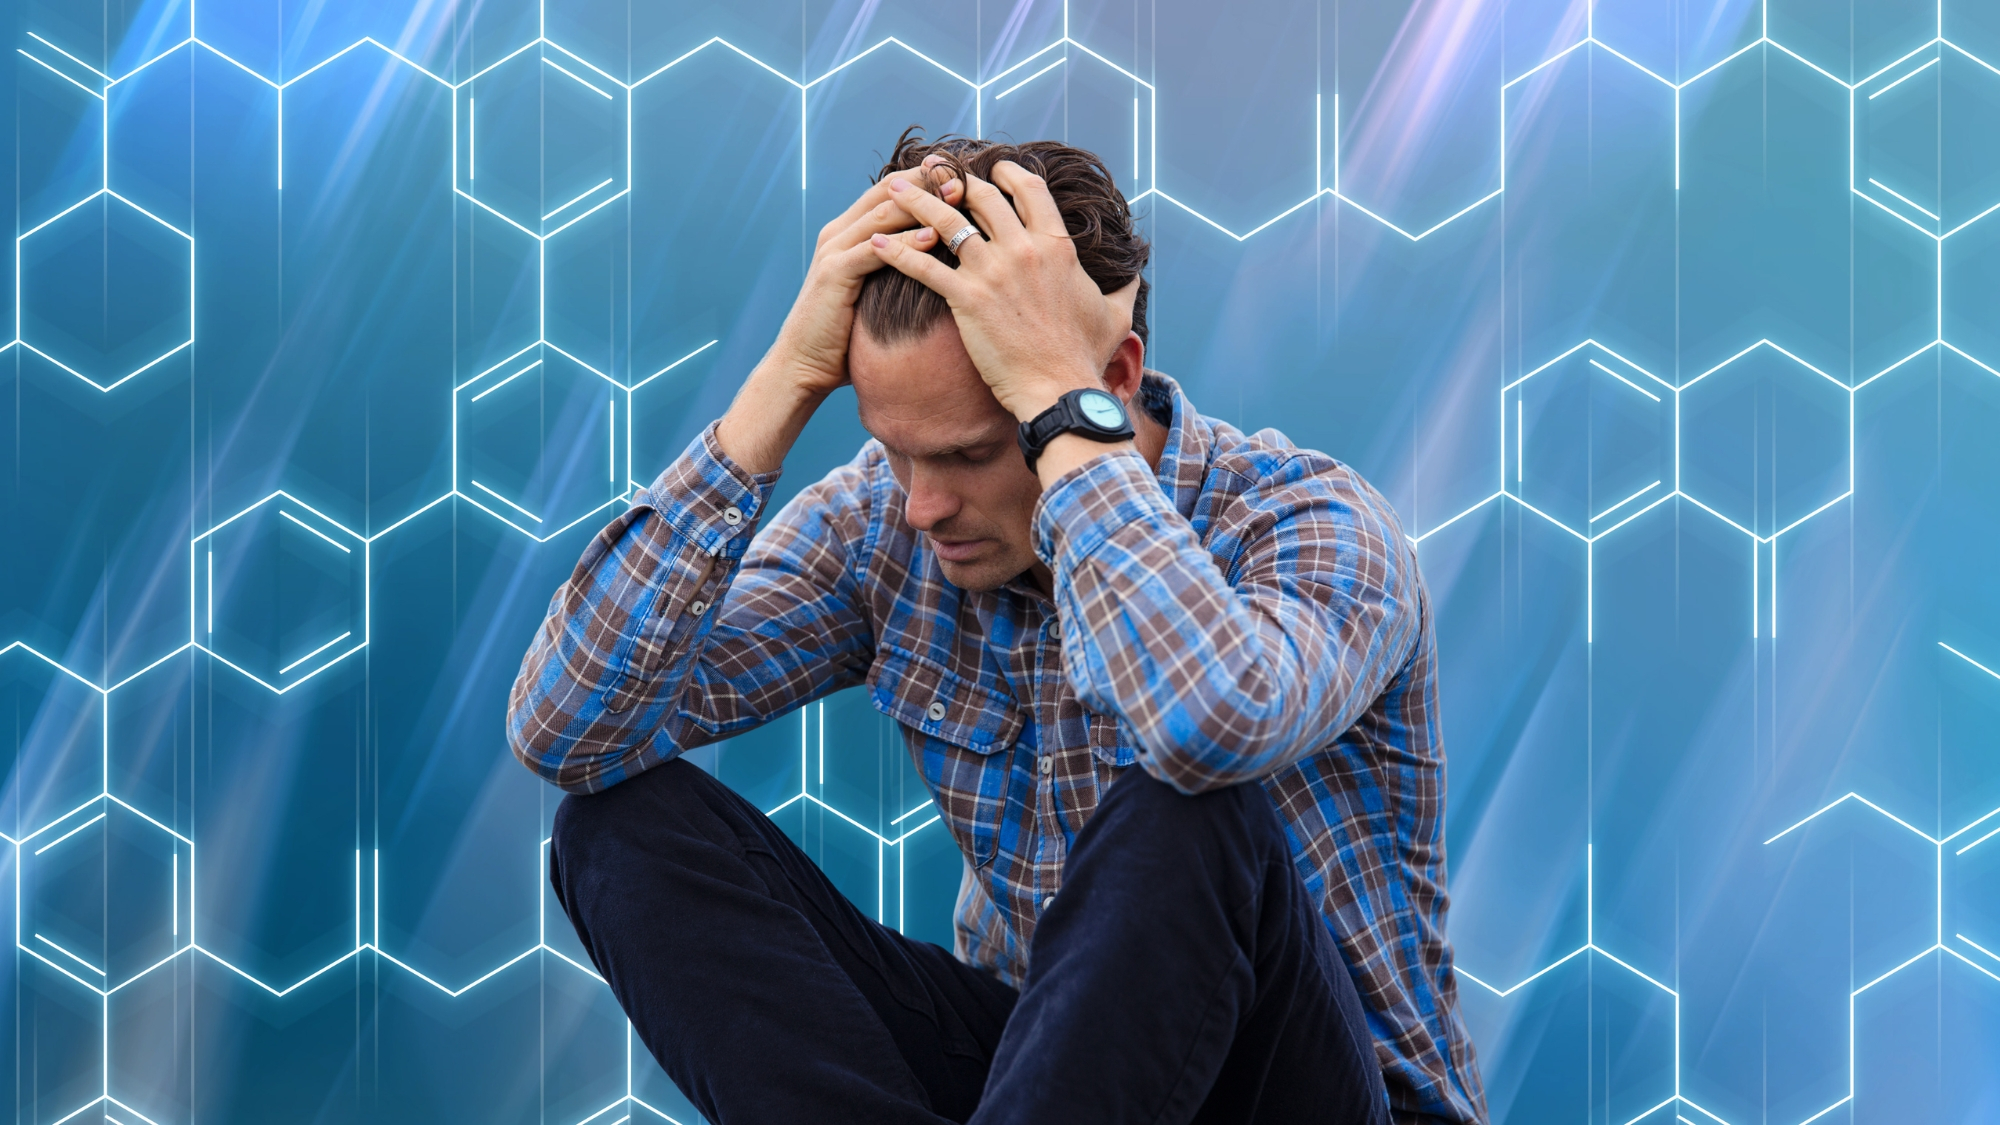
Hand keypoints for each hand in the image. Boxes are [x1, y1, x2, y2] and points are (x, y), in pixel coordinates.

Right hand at [716, 163, 960, 472]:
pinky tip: (934, 237)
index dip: (926, 178)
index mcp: (849, 231)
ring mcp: (834, 250)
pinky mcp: (833, 274)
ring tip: (957, 196)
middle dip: (927, 181)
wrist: (804, 364)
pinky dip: (905, 242)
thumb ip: (897, 268)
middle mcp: (839, 232)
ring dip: (922, 204)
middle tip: (964, 174)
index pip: (891, 190)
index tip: (962, 172)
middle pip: (888, 191)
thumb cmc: (845, 334)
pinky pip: (874, 250)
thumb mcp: (875, 291)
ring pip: (882, 214)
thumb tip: (938, 261)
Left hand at [869, 161, 1134, 421]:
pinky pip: (923, 266)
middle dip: (952, 179)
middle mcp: (1024, 249)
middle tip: (931, 172)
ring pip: (945, 220)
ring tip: (891, 189)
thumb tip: (1138, 272)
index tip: (989, 169)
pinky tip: (874, 245)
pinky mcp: (966, 298)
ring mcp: (993, 271)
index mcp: (1057, 246)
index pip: (1028, 190)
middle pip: (981, 196)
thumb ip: (1125, 287)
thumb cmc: (1085, 356)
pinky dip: (895, 252)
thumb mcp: (1115, 315)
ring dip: (914, 200)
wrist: (1060, 390)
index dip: (1005, 173)